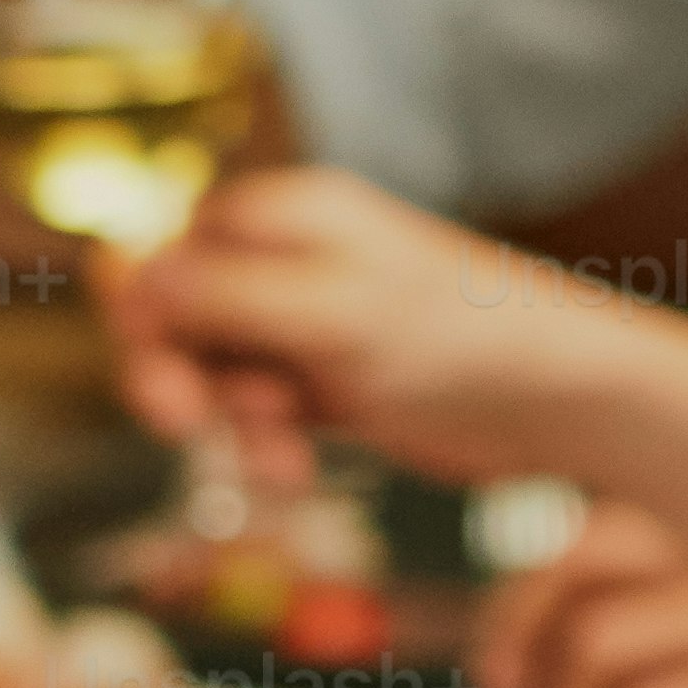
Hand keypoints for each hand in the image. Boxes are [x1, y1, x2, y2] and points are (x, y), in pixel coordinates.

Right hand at [109, 166, 674, 490]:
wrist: (558, 401)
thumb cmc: (458, 339)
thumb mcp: (327, 311)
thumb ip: (221, 295)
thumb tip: (129, 277)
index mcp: (283, 217)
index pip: (164, 253)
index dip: (143, 318)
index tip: (162, 380)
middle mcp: (285, 264)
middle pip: (176, 320)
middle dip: (179, 380)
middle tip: (188, 428)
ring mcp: (304, 326)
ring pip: (212, 377)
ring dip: (229, 425)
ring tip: (278, 458)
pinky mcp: (325, 385)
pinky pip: (256, 415)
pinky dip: (262, 447)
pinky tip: (296, 470)